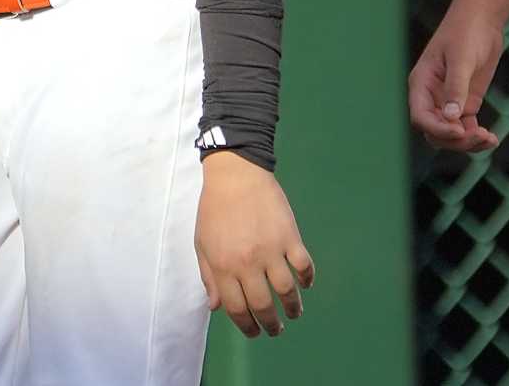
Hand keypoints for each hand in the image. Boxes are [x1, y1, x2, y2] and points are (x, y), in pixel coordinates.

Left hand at [194, 152, 315, 336]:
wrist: (236, 175)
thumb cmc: (214, 209)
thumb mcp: (202, 245)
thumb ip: (208, 277)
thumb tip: (216, 307)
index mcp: (224, 267)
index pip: (237, 308)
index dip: (246, 325)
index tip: (254, 333)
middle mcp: (248, 264)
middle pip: (263, 305)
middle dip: (270, 324)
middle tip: (276, 330)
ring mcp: (271, 250)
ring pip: (286, 290)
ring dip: (293, 307)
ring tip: (294, 313)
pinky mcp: (290, 236)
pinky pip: (303, 264)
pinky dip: (307, 278)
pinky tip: (306, 284)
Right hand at [408, 1, 506, 152]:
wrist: (482, 19)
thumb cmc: (467, 32)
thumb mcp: (461, 58)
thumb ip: (456, 87)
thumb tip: (452, 117)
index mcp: (421, 84)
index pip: (421, 117)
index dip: (437, 129)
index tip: (459, 132)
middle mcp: (432, 97)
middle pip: (435, 131)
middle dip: (455, 140)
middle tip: (480, 136)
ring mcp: (448, 101)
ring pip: (451, 134)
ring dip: (467, 142)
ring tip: (489, 140)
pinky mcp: (465, 102)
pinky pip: (466, 127)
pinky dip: (476, 136)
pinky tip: (491, 139)